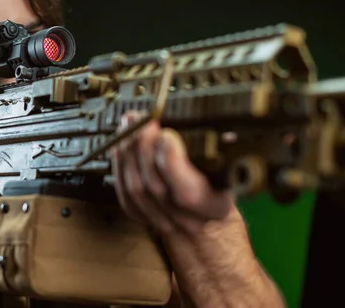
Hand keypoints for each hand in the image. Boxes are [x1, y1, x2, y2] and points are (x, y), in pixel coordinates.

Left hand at [111, 111, 233, 236]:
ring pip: (136, 191)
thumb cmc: (220, 175)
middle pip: (155, 188)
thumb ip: (210, 144)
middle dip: (144, 149)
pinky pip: (125, 196)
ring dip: (128, 154)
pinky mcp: (144, 219)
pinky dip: (120, 167)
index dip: (172, 163)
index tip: (165, 134)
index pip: (189, 193)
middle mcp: (190, 222)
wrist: (210, 205)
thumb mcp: (225, 159)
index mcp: (216, 206)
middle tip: (141, 121)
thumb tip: (189, 120)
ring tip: (129, 126)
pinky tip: (119, 146)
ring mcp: (165, 224)